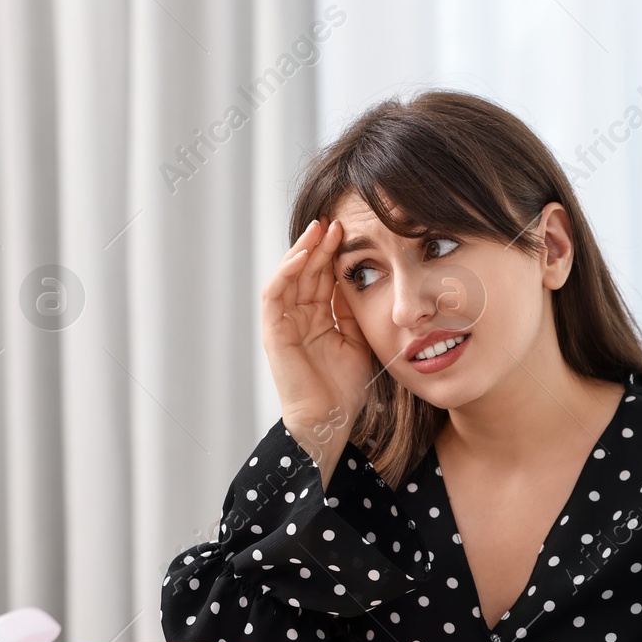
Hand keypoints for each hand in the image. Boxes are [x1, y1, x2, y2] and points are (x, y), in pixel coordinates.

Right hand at [260, 217, 376, 487]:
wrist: (331, 421)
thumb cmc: (348, 388)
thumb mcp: (362, 339)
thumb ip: (359, 311)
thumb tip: (369, 278)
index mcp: (319, 318)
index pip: (325, 276)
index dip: (337, 254)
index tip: (355, 231)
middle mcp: (299, 316)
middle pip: (308, 270)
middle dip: (322, 245)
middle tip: (338, 220)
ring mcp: (283, 323)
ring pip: (290, 275)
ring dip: (304, 250)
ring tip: (321, 229)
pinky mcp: (272, 332)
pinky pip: (274, 294)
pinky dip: (287, 271)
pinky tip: (304, 254)